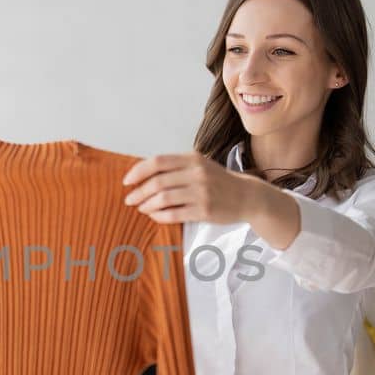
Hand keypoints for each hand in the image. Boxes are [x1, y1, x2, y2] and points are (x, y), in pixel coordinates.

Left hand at [121, 152, 259, 224]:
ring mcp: (201, 192)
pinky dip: (159, 216)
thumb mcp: (199, 165)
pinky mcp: (204, 210)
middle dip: (139, 192)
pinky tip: (154, 216)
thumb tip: (142, 174)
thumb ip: (175, 167)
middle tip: (129, 199)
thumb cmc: (218, 181)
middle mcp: (197, 173)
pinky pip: (174, 214)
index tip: (127, 181)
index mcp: (192, 159)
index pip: (157, 162)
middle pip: (157, 182)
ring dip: (147, 205)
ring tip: (141, 208)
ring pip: (163, 199)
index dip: (138, 171)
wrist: (247, 196)